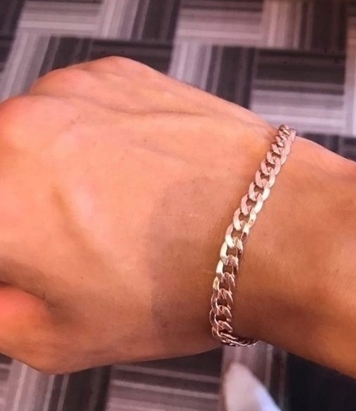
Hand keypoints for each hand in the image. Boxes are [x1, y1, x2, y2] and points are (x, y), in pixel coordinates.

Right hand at [0, 56, 278, 371]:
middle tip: (60, 235)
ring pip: (29, 134)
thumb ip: (1, 312)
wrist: (273, 223)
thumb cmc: (187, 278)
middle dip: (16, 205)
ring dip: (47, 165)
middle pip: (0, 172)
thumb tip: (1, 284)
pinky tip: (131, 166)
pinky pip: (75, 105)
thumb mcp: (64, 339)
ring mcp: (70, 91)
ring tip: (108, 200)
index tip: (25, 255)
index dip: (10, 247)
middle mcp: (21, 130)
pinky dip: (87, 134)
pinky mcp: (112, 72)